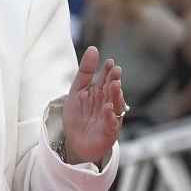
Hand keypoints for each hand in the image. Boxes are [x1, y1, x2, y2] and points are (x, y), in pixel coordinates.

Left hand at [62, 46, 125, 165]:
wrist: (75, 142)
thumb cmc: (78, 116)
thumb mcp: (77, 90)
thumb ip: (85, 71)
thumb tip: (93, 48)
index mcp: (101, 92)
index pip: (107, 78)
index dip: (108, 71)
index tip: (109, 62)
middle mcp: (108, 103)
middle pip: (113, 90)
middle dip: (115, 81)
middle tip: (115, 71)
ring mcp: (110, 118)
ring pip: (116, 105)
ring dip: (115, 96)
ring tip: (114, 85)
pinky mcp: (109, 133)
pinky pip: (112, 124)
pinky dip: (110, 117)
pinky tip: (107, 108)